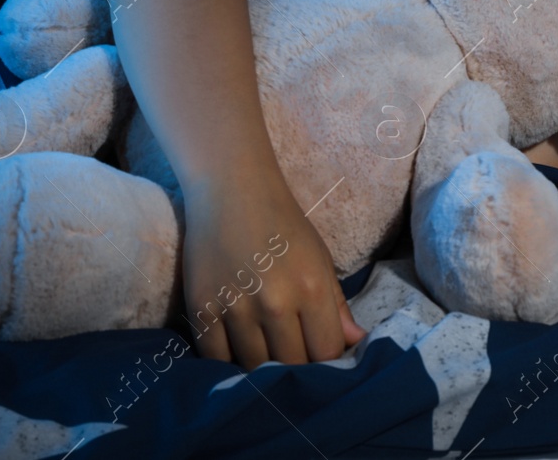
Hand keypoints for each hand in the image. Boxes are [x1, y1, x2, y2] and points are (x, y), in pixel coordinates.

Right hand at [181, 177, 366, 368]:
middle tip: (293, 357)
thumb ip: (336, 305)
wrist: (232, 190)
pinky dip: (227, 360)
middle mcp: (275, 302)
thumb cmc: (284, 224)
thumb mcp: (320, 259)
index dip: (328, 362)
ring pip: (253, 366)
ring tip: (265, 353)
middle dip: (296, 367)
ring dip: (262, 367)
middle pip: (290, 364)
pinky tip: (236, 349)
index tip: (322, 358)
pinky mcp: (202, 307)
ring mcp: (235, 307)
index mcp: (311, 288)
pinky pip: (216, 357)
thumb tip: (356, 342)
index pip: (326, 352)